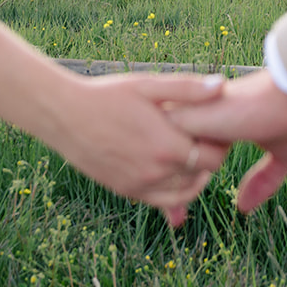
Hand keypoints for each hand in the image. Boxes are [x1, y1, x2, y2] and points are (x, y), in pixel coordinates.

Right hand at [47, 72, 229, 225]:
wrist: (64, 115)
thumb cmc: (108, 95)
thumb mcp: (148, 85)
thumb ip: (187, 89)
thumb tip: (222, 86)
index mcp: (166, 146)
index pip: (214, 157)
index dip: (221, 143)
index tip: (217, 128)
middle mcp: (155, 173)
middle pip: (202, 174)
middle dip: (209, 157)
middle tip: (206, 136)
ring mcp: (139, 186)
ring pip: (184, 192)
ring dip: (194, 175)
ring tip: (191, 151)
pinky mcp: (126, 191)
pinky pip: (161, 201)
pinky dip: (175, 191)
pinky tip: (175, 170)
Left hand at [169, 70, 286, 212]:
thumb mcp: (282, 155)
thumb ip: (263, 179)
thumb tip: (245, 209)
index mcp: (223, 123)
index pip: (194, 152)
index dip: (188, 179)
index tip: (185, 212)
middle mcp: (205, 117)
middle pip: (170, 151)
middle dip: (167, 187)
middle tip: (176, 221)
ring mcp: (195, 115)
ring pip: (161, 151)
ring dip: (168, 181)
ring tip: (178, 214)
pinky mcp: (189, 117)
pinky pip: (160, 150)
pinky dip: (170, 173)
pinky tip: (182, 193)